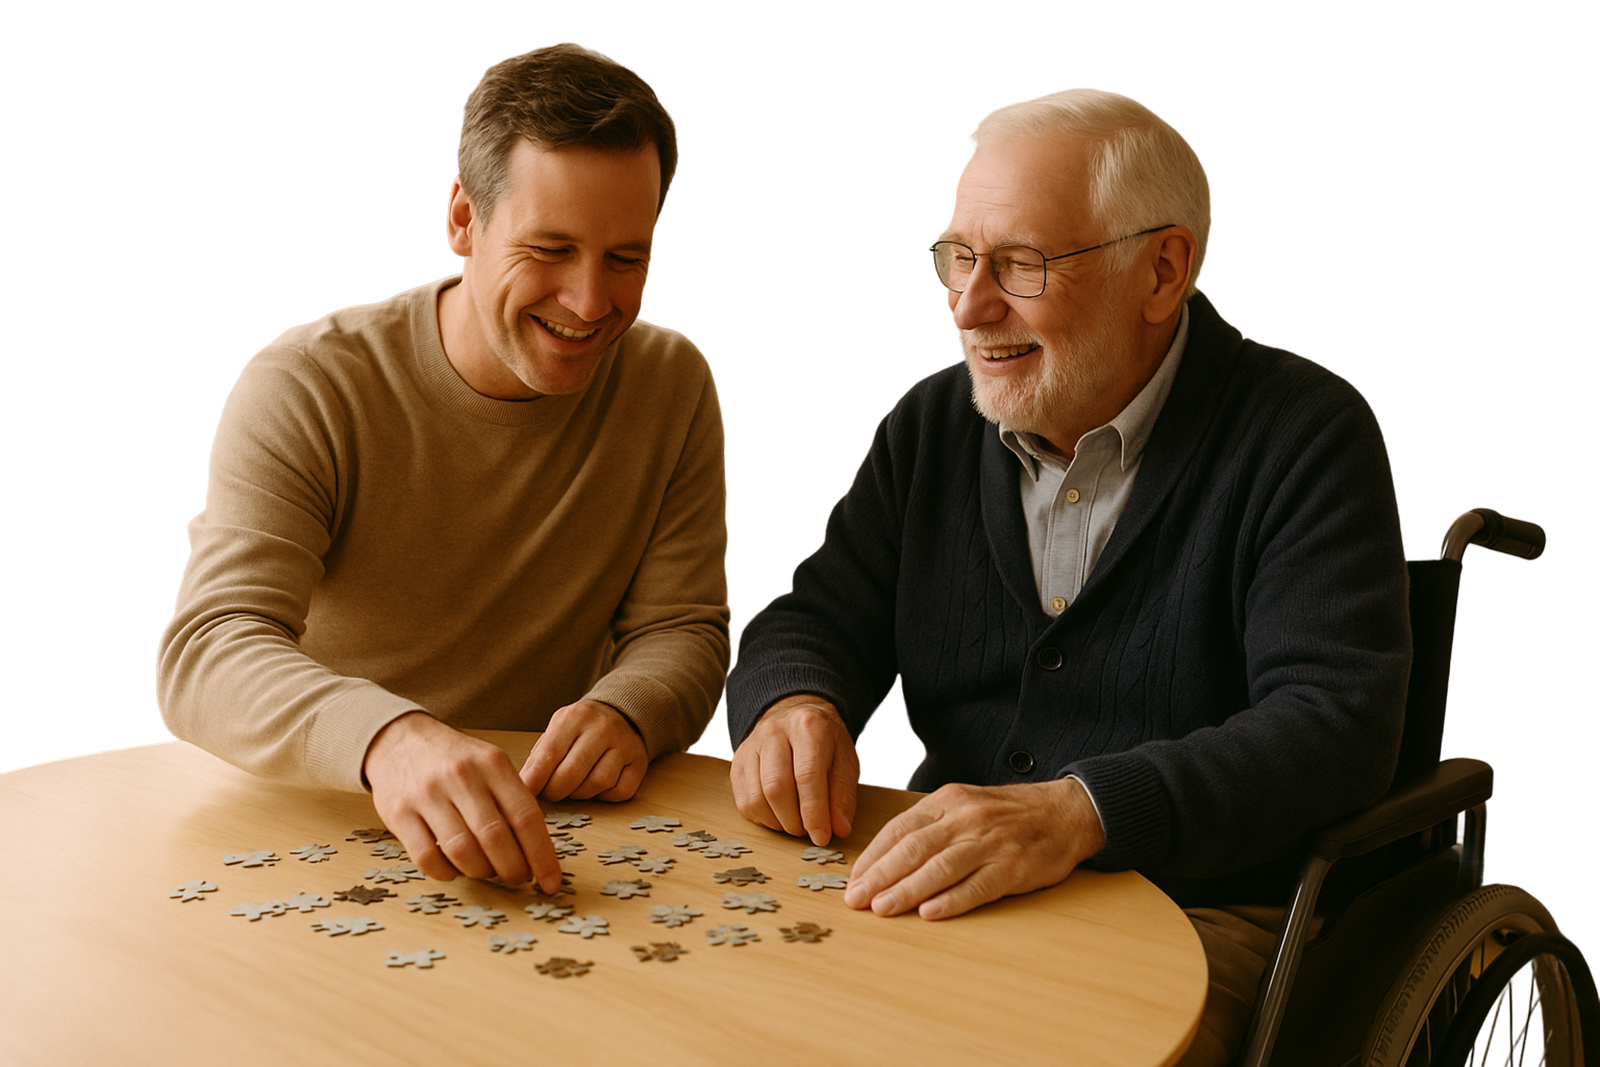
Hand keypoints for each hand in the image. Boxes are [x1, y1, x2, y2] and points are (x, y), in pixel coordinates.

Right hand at [363, 711, 561, 890]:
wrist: (399, 738)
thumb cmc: (454, 758)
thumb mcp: (490, 762)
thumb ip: (513, 798)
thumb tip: (537, 849)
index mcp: (492, 764)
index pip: (526, 817)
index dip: (542, 856)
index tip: (551, 882)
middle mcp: (462, 777)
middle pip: (495, 838)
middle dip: (512, 869)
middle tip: (517, 877)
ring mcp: (427, 795)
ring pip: (462, 851)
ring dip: (480, 871)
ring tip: (486, 870)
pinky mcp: (399, 813)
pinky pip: (427, 857)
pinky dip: (446, 872)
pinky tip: (454, 868)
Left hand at [519, 699, 647, 802]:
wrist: (622, 713)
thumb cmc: (580, 729)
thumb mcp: (556, 731)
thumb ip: (539, 757)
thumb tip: (522, 788)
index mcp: (574, 718)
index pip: (548, 756)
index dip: (533, 782)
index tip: (524, 796)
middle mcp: (602, 728)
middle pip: (572, 774)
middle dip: (555, 792)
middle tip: (550, 793)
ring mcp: (624, 745)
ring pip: (597, 784)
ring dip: (580, 794)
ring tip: (574, 787)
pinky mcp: (639, 762)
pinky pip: (620, 792)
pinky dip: (605, 797)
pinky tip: (598, 787)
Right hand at [730, 695, 859, 844]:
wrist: (794, 712)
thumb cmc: (824, 742)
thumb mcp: (845, 761)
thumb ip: (843, 795)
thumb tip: (840, 829)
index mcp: (808, 727)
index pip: (807, 776)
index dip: (814, 812)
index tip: (822, 837)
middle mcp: (774, 732)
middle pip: (777, 788)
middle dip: (794, 821)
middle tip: (808, 831)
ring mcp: (751, 746)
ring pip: (756, 798)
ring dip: (778, 823)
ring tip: (795, 823)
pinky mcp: (737, 762)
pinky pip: (744, 802)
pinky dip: (762, 819)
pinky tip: (778, 815)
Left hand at [842, 777, 1104, 919]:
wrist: (1065, 813)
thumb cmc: (1008, 814)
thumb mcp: (965, 804)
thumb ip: (930, 825)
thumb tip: (886, 857)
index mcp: (949, 801)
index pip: (900, 829)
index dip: (873, 856)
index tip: (854, 879)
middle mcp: (966, 819)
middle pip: (914, 848)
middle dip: (880, 876)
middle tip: (856, 899)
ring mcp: (990, 843)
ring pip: (940, 867)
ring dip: (907, 890)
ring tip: (883, 908)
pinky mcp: (1012, 867)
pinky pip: (977, 886)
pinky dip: (952, 900)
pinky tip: (930, 912)